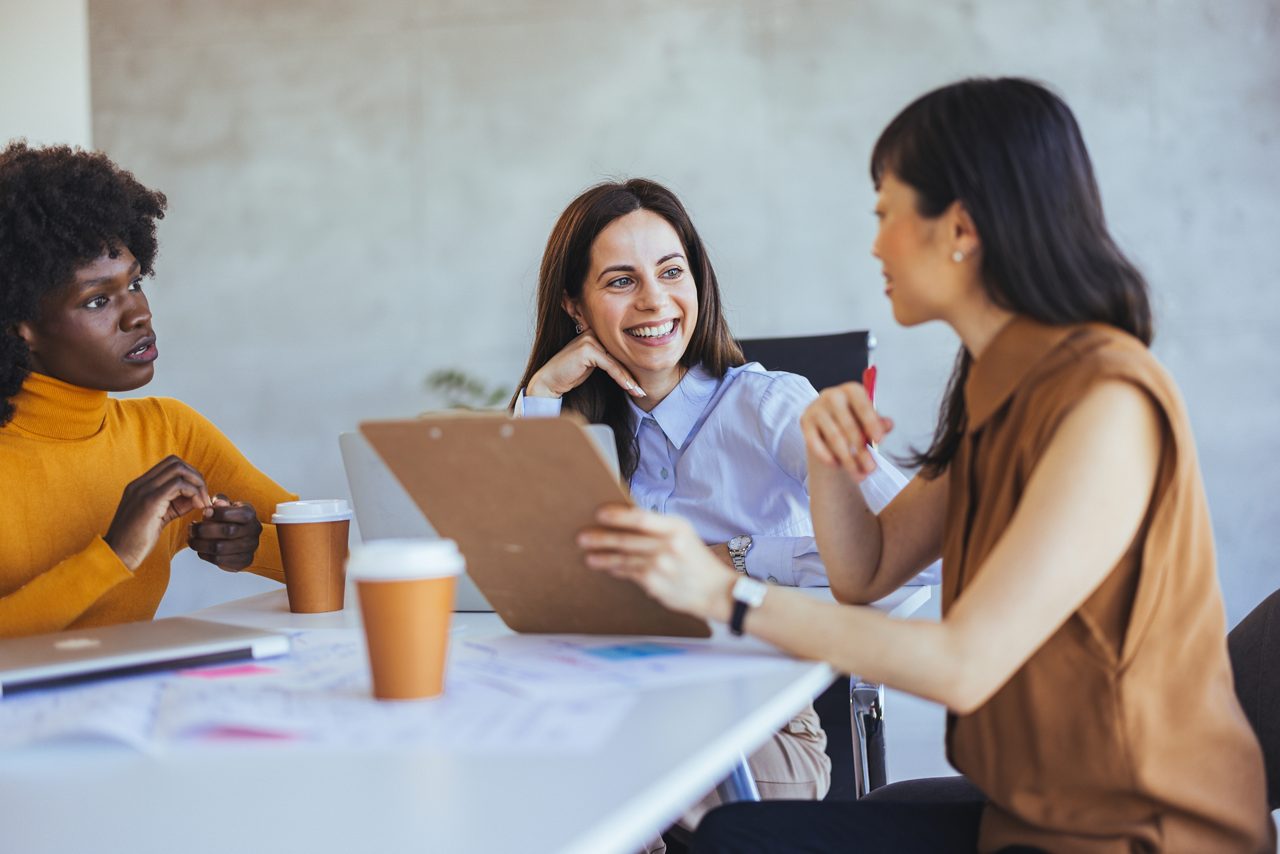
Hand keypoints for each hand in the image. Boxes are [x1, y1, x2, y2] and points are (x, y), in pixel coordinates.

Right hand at [104, 455, 212, 570]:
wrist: (117, 556)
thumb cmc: (138, 541)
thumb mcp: (159, 516)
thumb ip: (175, 503)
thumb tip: (197, 496)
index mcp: (140, 485)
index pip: (169, 465)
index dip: (189, 476)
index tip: (198, 495)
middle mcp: (140, 484)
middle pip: (176, 462)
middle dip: (196, 477)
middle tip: (204, 497)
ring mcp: (143, 490)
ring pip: (179, 470)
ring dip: (197, 484)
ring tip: (203, 504)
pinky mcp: (150, 501)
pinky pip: (179, 485)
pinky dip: (194, 493)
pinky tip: (199, 508)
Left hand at [188, 496, 262, 572]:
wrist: (246, 535)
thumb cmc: (233, 518)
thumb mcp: (227, 505)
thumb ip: (220, 501)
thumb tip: (216, 503)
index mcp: (249, 513)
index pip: (230, 513)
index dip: (214, 514)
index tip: (203, 514)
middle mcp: (253, 530)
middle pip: (227, 532)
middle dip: (203, 531)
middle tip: (192, 528)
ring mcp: (250, 547)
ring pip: (220, 549)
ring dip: (201, 545)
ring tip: (192, 540)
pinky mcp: (245, 560)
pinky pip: (220, 561)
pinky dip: (206, 555)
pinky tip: (201, 549)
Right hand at [526, 330, 646, 399]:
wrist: (550, 380)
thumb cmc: (571, 373)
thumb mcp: (594, 364)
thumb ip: (609, 359)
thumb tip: (632, 366)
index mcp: (597, 332)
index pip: (620, 349)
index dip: (632, 366)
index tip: (642, 382)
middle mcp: (594, 331)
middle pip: (621, 354)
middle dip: (633, 373)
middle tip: (643, 390)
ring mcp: (590, 338)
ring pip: (617, 361)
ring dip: (629, 379)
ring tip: (639, 392)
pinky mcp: (587, 349)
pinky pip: (610, 365)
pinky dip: (621, 378)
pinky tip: (629, 388)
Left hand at [578, 505, 736, 621]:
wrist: (715, 590)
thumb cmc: (695, 558)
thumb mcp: (683, 534)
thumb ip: (657, 527)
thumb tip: (622, 522)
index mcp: (677, 527)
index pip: (641, 518)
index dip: (618, 516)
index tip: (599, 513)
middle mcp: (669, 546)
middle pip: (627, 539)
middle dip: (601, 538)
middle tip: (582, 537)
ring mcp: (661, 567)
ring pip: (623, 559)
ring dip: (603, 557)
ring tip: (589, 556)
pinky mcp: (655, 584)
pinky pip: (629, 574)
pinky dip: (616, 570)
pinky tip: (607, 567)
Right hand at [799, 381, 893, 481]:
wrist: (827, 422)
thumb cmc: (853, 420)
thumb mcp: (868, 420)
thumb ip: (878, 424)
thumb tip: (888, 425)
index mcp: (852, 391)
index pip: (862, 406)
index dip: (872, 423)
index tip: (879, 441)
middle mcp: (832, 395)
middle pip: (848, 426)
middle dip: (861, 450)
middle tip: (871, 469)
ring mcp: (816, 409)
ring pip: (834, 438)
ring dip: (848, 459)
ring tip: (859, 475)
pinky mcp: (804, 422)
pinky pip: (815, 443)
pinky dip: (827, 457)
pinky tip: (837, 466)